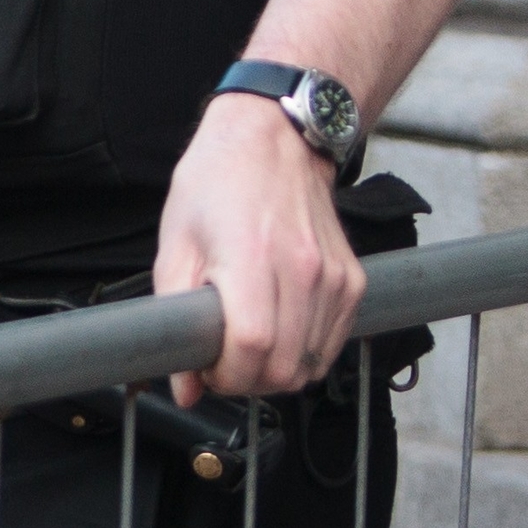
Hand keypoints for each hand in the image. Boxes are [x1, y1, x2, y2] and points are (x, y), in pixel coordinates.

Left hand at [154, 92, 365, 404]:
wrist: (272, 142)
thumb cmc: (215, 184)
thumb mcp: (174, 244)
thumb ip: (175, 317)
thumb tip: (184, 386)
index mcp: (251, 259)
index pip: (251, 349)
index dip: (225, 375)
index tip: (207, 370)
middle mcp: (302, 271)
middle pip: (285, 368)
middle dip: (248, 381)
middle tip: (223, 362)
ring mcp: (334, 278)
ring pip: (313, 364)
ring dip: (277, 370)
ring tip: (248, 343)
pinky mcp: (353, 281)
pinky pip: (333, 343)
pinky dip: (305, 352)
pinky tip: (278, 329)